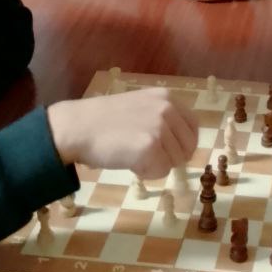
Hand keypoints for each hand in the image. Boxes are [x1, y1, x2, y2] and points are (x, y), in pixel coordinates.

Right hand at [47, 87, 197, 177]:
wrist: (78, 127)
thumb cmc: (104, 120)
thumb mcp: (140, 107)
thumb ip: (162, 119)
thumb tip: (182, 145)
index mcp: (167, 97)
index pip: (193, 126)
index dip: (184, 144)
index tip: (172, 152)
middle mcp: (167, 109)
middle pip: (188, 147)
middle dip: (171, 158)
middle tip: (147, 157)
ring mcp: (160, 127)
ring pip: (175, 162)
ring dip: (156, 165)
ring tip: (132, 155)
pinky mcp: (150, 147)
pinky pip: (161, 172)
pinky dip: (147, 173)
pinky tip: (130, 162)